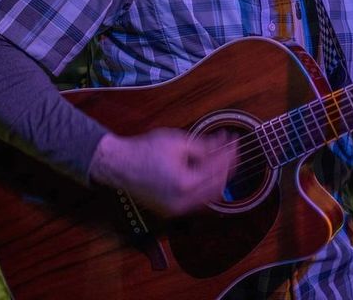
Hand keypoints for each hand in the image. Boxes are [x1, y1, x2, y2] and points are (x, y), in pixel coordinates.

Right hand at [88, 128, 237, 216]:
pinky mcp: (171, 210)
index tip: (234, 141)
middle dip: (227, 166)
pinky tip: (208, 174)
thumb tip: (224, 144)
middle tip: (231, 150)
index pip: (217, 170)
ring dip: (219, 179)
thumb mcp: (177, 142)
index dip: (228, 154)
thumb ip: (204, 146)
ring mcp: (176, 209)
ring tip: (222, 160)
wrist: (118, 165)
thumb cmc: (143, 151)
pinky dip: (206, 189)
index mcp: (184, 184)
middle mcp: (182, 202)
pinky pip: (197, 203)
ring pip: (209, 198)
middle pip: (218, 187)